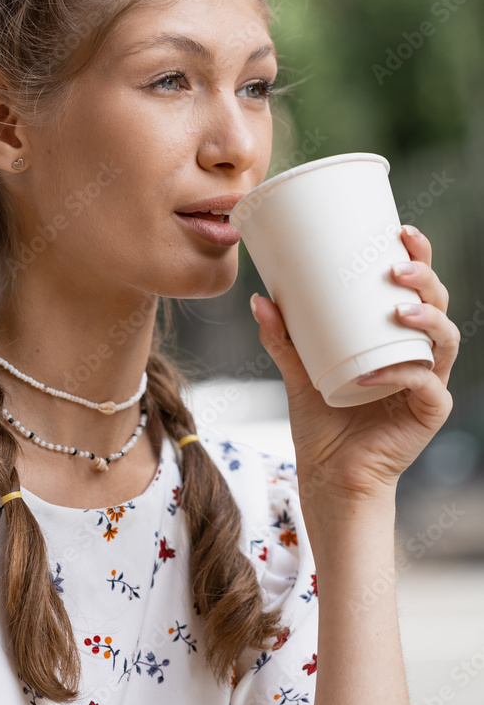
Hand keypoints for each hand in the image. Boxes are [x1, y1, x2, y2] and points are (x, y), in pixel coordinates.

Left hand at [249, 225, 458, 502]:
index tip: (400, 229)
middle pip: (439, 305)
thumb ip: (282, 337)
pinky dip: (405, 374)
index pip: (417, 288)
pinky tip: (379, 370)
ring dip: (428, 318)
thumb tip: (259, 297)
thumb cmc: (320, 420)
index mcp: (395, 337)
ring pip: (446, 341)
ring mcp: (427, 384)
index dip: (418, 256)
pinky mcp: (428, 414)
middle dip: (426, 278)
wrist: (328, 475)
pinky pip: (427, 387)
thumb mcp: (296, 370)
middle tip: (398, 265)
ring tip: (399, 308)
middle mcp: (419, 355)